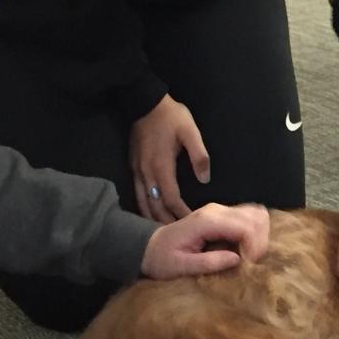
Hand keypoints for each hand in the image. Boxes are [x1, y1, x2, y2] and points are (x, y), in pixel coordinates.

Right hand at [130, 94, 210, 224]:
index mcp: (161, 166)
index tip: (192, 224)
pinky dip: (144, 207)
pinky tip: (150, 215)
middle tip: (179, 237)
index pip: (170, 199)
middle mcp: (146, 172)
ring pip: (143, 202)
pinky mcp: (133, 166)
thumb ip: (199, 156)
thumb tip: (205, 179)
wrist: (145, 102)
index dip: (181, 213)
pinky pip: (138, 193)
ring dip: (153, 218)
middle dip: (166, 222)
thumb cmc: (171, 116)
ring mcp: (137, 170)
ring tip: (165, 232)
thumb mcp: (190, 132)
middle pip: (155, 206)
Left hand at [141, 203, 269, 278]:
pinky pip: (250, 217)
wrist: (149, 246)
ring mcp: (220, 210)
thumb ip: (208, 263)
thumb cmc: (162, 259)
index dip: (254, 246)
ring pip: (257, 214)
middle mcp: (216, 210)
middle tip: (252, 261)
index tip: (249, 265)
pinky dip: (255, 231)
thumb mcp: (180, 267)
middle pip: (256, 217)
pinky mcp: (223, 215)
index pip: (245, 227)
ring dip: (260, 235)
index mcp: (206, 222)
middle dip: (260, 241)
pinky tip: (246, 247)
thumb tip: (237, 260)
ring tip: (250, 255)